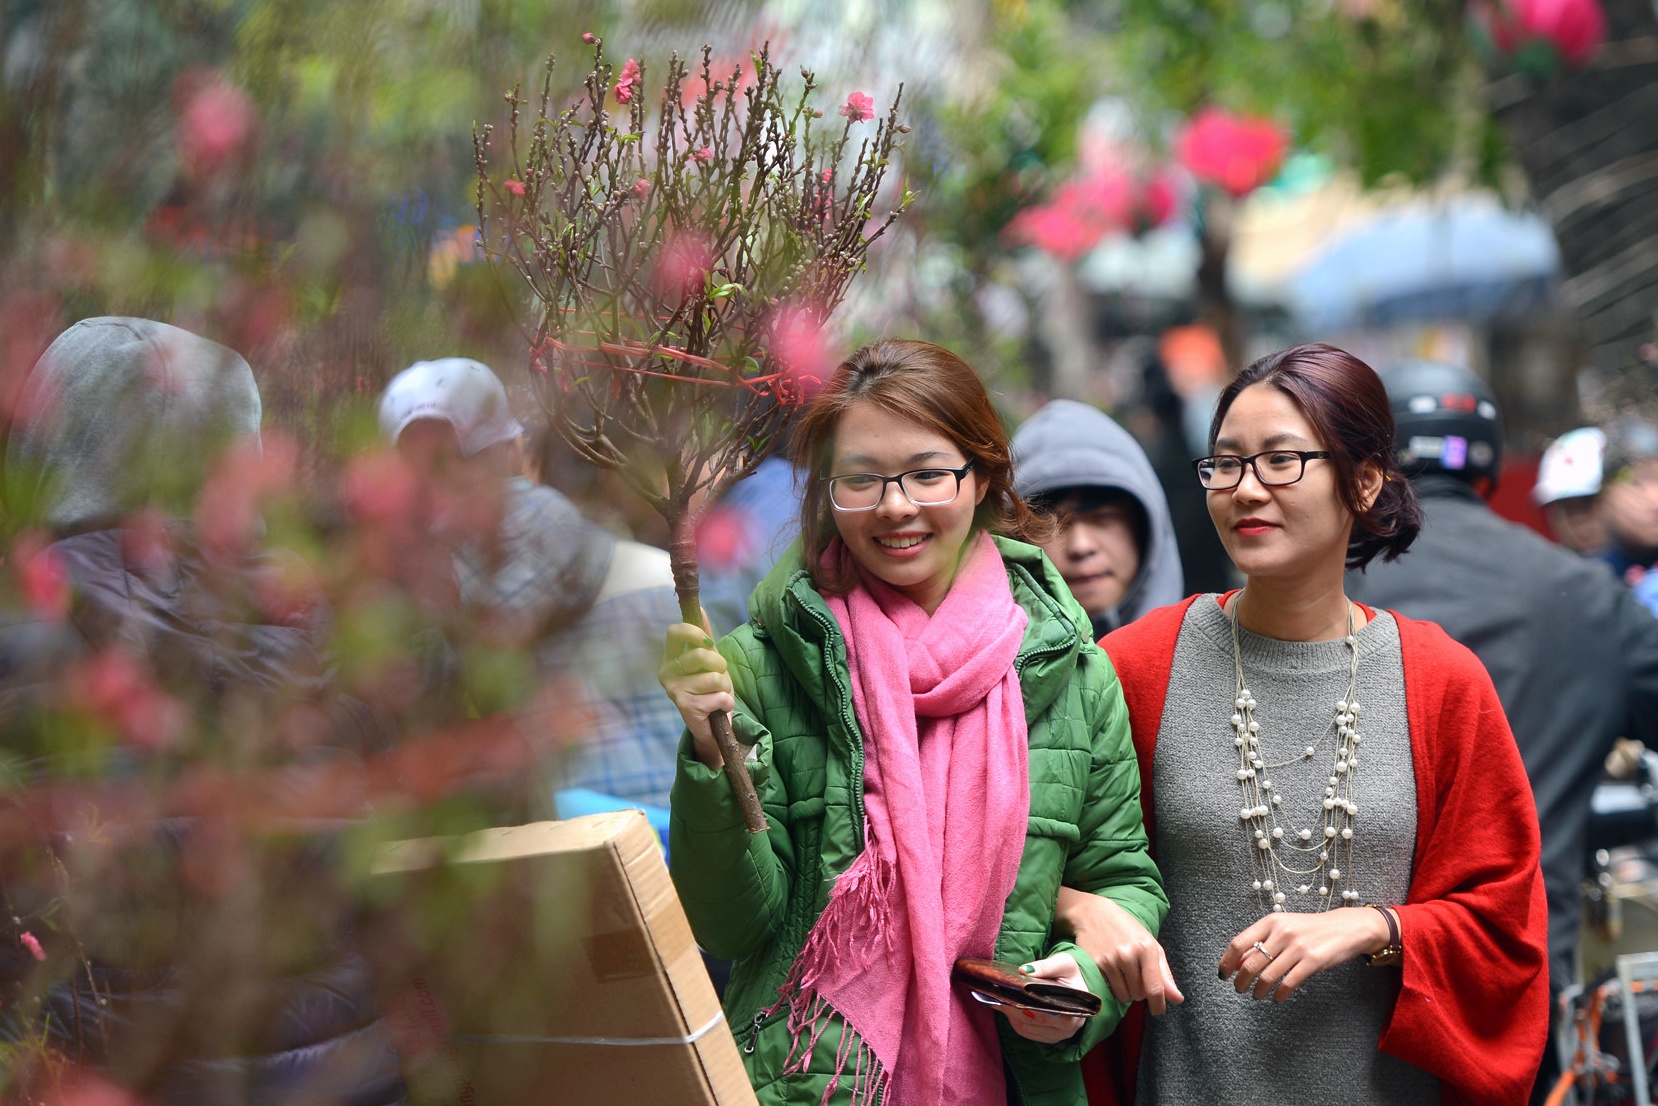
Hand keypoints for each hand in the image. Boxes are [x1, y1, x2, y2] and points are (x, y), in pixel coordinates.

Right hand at [657, 619, 732, 769]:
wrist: (711, 726)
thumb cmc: (709, 690)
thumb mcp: (708, 661)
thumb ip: (704, 637)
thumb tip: (700, 608)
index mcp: (670, 658)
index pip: (674, 631)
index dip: (694, 632)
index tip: (708, 642)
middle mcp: (666, 673)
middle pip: (701, 654)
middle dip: (720, 665)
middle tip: (719, 677)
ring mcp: (674, 690)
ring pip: (714, 678)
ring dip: (726, 687)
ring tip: (718, 695)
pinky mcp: (686, 707)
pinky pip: (719, 696)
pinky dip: (726, 702)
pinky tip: (717, 709)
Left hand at [998, 953, 1092, 1043]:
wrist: (1076, 985)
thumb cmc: (1070, 974)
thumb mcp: (1064, 963)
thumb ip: (1046, 966)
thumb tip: (1023, 971)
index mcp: (1074, 1011)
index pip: (1047, 1014)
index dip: (1025, 1006)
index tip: (1008, 996)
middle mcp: (1068, 1028)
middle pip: (1033, 1022)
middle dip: (1013, 1009)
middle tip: (996, 996)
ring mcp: (1057, 1035)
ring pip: (1026, 1028)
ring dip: (1011, 1015)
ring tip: (997, 1000)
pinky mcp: (1048, 1037)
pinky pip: (1026, 1031)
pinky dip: (1014, 1020)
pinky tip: (1006, 1008)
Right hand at [1055, 888, 1183, 1014]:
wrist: (1093, 914)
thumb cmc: (1126, 929)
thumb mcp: (1150, 945)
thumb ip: (1165, 974)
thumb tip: (1178, 999)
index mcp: (1146, 948)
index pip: (1155, 988)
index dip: (1158, 1004)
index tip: (1158, 1011)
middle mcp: (1128, 955)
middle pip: (1138, 995)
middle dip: (1139, 990)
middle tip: (1134, 974)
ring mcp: (1110, 960)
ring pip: (1123, 996)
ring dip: (1125, 991)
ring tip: (1122, 973)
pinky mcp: (1094, 964)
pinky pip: (1108, 990)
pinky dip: (1111, 986)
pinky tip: (1110, 971)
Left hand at [1217, 906, 1393, 1001]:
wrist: (1345, 927)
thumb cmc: (1310, 929)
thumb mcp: (1283, 927)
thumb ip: (1261, 941)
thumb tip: (1237, 961)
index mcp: (1270, 922)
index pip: (1239, 943)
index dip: (1227, 961)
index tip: (1222, 974)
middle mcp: (1282, 933)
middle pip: (1251, 963)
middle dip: (1241, 981)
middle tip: (1239, 989)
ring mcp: (1297, 947)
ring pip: (1268, 976)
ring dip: (1258, 990)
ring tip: (1257, 995)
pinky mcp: (1312, 961)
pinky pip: (1288, 983)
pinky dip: (1279, 994)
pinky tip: (1277, 997)